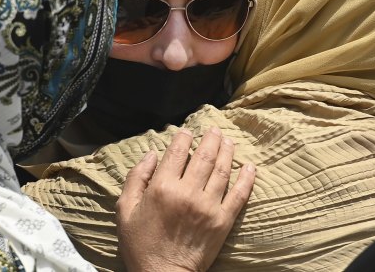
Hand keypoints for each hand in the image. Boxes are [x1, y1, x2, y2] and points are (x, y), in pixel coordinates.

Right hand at [116, 127, 255, 271]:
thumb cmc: (141, 243)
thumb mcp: (125, 210)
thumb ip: (136, 178)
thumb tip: (152, 155)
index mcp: (162, 188)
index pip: (177, 152)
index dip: (184, 138)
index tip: (187, 131)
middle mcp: (188, 193)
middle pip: (204, 156)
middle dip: (210, 138)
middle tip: (214, 130)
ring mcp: (208, 206)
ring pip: (222, 170)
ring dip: (227, 152)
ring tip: (229, 141)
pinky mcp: (223, 221)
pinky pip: (239, 195)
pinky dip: (246, 179)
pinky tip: (249, 167)